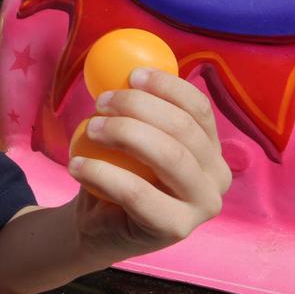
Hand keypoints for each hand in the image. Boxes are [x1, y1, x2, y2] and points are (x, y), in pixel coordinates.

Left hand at [69, 67, 231, 260]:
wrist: (98, 225)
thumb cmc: (117, 172)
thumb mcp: (127, 133)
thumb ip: (132, 104)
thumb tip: (120, 64)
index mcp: (211, 147)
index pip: (198, 108)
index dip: (166, 86)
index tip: (130, 75)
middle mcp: (218, 176)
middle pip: (183, 128)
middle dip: (138, 107)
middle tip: (100, 102)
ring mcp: (203, 205)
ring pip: (169, 156)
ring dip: (123, 133)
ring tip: (89, 130)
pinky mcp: (177, 229)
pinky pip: (138, 193)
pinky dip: (102, 173)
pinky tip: (76, 166)